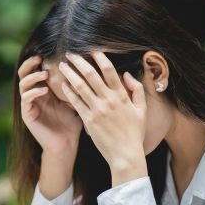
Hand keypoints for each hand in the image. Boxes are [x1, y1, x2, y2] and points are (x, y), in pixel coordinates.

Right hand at [18, 55, 82, 156]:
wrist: (67, 145)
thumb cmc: (73, 123)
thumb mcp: (76, 100)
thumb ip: (76, 85)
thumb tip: (89, 65)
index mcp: (44, 89)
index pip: (35, 69)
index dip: (39, 59)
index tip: (49, 51)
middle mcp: (34, 95)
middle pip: (24, 73)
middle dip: (30, 64)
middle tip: (39, 58)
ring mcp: (29, 104)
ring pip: (22, 84)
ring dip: (32, 77)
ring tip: (44, 75)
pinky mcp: (27, 115)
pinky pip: (25, 100)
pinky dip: (33, 93)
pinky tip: (43, 90)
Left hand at [58, 52, 147, 184]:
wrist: (125, 155)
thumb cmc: (134, 133)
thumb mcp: (142, 110)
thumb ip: (137, 90)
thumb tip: (127, 74)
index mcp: (122, 96)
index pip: (109, 70)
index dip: (100, 57)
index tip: (92, 49)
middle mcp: (109, 100)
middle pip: (91, 75)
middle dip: (79, 62)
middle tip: (70, 53)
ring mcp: (97, 110)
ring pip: (81, 87)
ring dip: (70, 74)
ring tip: (62, 65)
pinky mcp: (89, 121)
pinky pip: (76, 103)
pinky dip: (69, 92)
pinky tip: (62, 84)